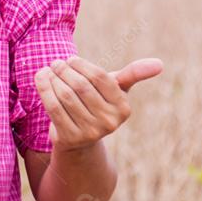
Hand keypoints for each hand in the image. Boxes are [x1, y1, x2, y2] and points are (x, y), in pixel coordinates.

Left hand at [35, 55, 162, 152]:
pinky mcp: (70, 138)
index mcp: (123, 108)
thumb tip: (160, 64)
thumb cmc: (97, 105)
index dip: (81, 65)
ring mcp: (90, 132)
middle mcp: (109, 123)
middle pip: (80, 86)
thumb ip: (134, 74)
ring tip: (48, 70)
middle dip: (65, 70)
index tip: (71, 60)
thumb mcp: (116, 90)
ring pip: (65, 95)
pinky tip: (41, 78)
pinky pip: (53, 107)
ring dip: (52, 78)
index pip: (99, 77)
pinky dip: (44, 89)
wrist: (79, 140)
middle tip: (56, 63)